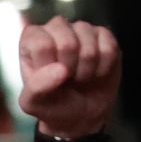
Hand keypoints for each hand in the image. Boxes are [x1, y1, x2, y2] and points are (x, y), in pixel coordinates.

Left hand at [18, 17, 119, 138]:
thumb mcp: (33, 103)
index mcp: (31, 40)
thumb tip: (60, 69)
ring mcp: (81, 29)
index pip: (42, 45)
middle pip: (67, 44)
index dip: (49, 67)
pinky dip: (103, 67)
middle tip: (66, 79)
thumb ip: (36, 87)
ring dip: (86, 70)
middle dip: (70, 69)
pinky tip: (96, 72)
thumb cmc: (52, 104)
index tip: (49, 78)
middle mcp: (55, 28)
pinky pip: (109, 48)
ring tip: (79, 77)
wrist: (80, 113)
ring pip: (90, 47)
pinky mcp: (104, 34)